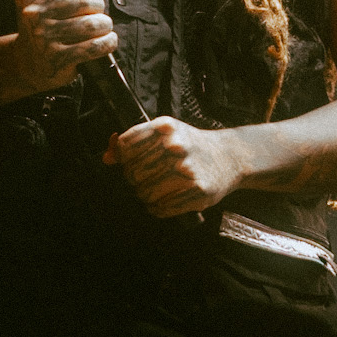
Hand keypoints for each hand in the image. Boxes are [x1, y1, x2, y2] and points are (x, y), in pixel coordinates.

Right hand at [11, 0, 118, 90]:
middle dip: (97, 5)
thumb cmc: (44, 25)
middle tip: (98, 12)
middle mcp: (32, 16)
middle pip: (81, 1)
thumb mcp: (49, 0)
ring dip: (105, 24)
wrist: (27, 63)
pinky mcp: (56, 59)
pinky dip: (107, 42)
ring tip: (104, 26)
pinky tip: (109, 40)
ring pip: (89, 24)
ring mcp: (43, 38)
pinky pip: (93, 46)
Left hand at [105, 118, 246, 217]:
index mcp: (164, 127)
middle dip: (134, 180)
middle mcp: (175, 147)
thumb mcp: (165, 133)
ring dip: (146, 196)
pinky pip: (161, 209)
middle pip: (133, 174)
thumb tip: (106, 158)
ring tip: (156, 190)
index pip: (125, 148)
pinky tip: (165, 200)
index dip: (123, 159)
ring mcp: (188, 170)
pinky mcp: (198, 192)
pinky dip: (157, 208)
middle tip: (146, 179)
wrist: (230, 156)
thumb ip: (134, 142)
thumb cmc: (191, 144)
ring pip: (145, 194)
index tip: (132, 162)